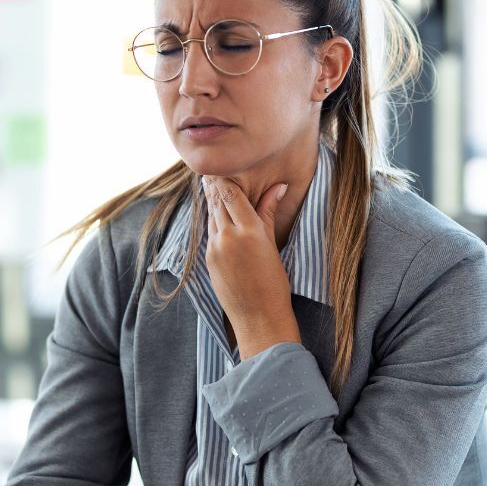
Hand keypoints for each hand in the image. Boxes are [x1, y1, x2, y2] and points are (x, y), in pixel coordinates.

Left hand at [203, 175, 301, 358]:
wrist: (259, 318)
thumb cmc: (274, 284)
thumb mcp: (273, 244)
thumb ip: (268, 213)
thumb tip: (277, 186)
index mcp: (249, 231)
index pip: (231, 193)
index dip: (225, 178)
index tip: (222, 166)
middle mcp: (228, 237)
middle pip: (217, 202)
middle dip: (214, 186)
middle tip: (211, 170)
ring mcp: (215, 249)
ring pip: (211, 216)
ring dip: (212, 202)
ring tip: (211, 186)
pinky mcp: (209, 260)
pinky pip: (210, 233)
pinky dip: (213, 220)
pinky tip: (215, 214)